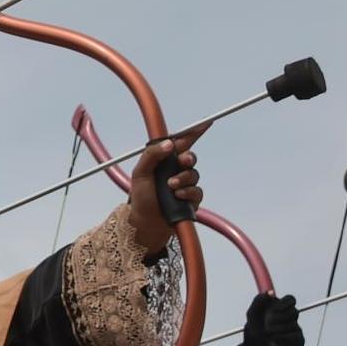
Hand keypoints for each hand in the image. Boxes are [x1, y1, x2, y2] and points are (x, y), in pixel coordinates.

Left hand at [123, 121, 208, 256]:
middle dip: (189, 158)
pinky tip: (178, 196)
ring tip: (170, 187)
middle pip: (190, 157)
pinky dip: (187, 192)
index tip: (206, 123)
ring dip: (183, 178)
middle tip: (183, 160)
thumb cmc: (141, 197)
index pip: (180, 143)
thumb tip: (170, 143)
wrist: (146, 222)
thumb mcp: (140, 173)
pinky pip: (196, 191)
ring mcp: (185, 184)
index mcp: (164, 160)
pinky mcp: (192, 199)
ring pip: (194, 174)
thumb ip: (152, 155)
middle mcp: (176, 170)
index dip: (193, 132)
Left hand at [221, 291, 303, 345]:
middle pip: (293, 311)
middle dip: (279, 317)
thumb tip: (270, 292)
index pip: (290, 300)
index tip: (274, 309)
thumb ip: (258, 303)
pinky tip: (275, 340)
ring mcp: (294, 332)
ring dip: (279, 328)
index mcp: (279, 311)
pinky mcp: (297, 344)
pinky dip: (285, 337)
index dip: (284, 303)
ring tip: (268, 335)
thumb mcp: (251, 318)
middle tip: (267, 324)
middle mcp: (289, 320)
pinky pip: (296, 337)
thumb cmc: (253, 339)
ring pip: (294, 324)